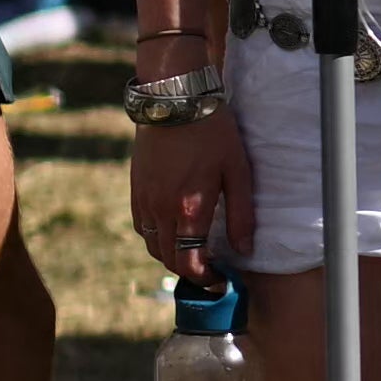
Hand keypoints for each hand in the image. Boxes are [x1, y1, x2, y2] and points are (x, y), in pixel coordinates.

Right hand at [128, 87, 253, 275]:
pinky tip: (173, 231)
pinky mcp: (136, 189)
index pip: (191, 264)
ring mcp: (145, 201)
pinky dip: (156, 238)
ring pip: (152, 246)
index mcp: (189, 210)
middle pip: (169, 260)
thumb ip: (241, 215)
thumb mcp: (237, 171)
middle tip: (211, 270)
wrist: (174, 100)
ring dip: (172, 257)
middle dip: (190, 273)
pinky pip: (141, 227)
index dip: (206, 280)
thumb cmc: (213, 132)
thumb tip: (244, 250)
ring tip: (193, 252)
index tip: (221, 280)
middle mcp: (162, 211)